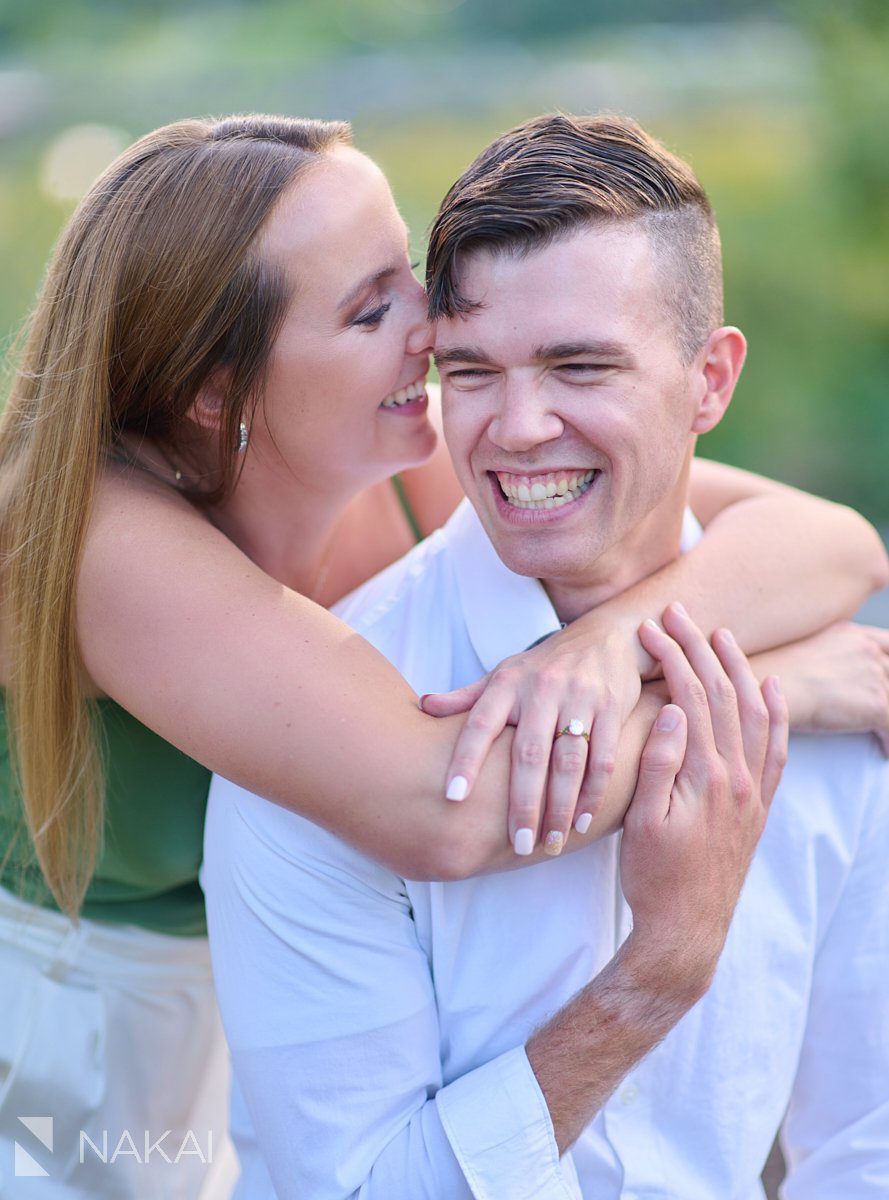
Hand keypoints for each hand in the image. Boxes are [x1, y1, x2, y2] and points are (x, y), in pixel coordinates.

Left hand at [421, 624, 642, 855]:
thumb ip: (468, 696)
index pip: (480, 723)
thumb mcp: (505, 672)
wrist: (607, 635)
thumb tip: (423, 707)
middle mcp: (542, 689)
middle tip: (517, 844)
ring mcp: (579, 697)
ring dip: (560, 807)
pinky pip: (601, 758)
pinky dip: (592, 794)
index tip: (452, 797)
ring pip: (568, 762)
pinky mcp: (612, 708)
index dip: (464, 760)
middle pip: (529, 754)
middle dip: (523, 803)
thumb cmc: (546, 664)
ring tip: (551, 843)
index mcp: (508, 683)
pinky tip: (582, 822)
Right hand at [619, 603, 787, 996]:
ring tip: (721, 636)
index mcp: (707, 776)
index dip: (670, 658)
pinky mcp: (759, 803)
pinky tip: (770, 688)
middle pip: (725, 695)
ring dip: (739, 669)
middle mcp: (739, 777)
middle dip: (700, 649)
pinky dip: (777, 713)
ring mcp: (754, 790)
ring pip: (755, 713)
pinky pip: (778, 748)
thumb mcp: (642, 822)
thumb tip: (673, 710)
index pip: (691, 698)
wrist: (687, 926)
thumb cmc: (654, 876)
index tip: (649, 629)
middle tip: (679, 614)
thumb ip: (659, 764)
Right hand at [756, 621, 888, 753]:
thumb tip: (831, 676)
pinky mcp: (877, 706)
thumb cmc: (770, 675)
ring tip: (882, 730)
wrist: (762, 689)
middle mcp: (866, 651)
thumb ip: (828, 656)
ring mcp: (874, 677)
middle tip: (880, 704)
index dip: (888, 659)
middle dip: (887, 689)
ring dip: (886, 716)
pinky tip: (882, 750)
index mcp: (850, 635)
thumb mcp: (803, 650)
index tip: (887, 671)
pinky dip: (887, 741)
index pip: (888, 642)